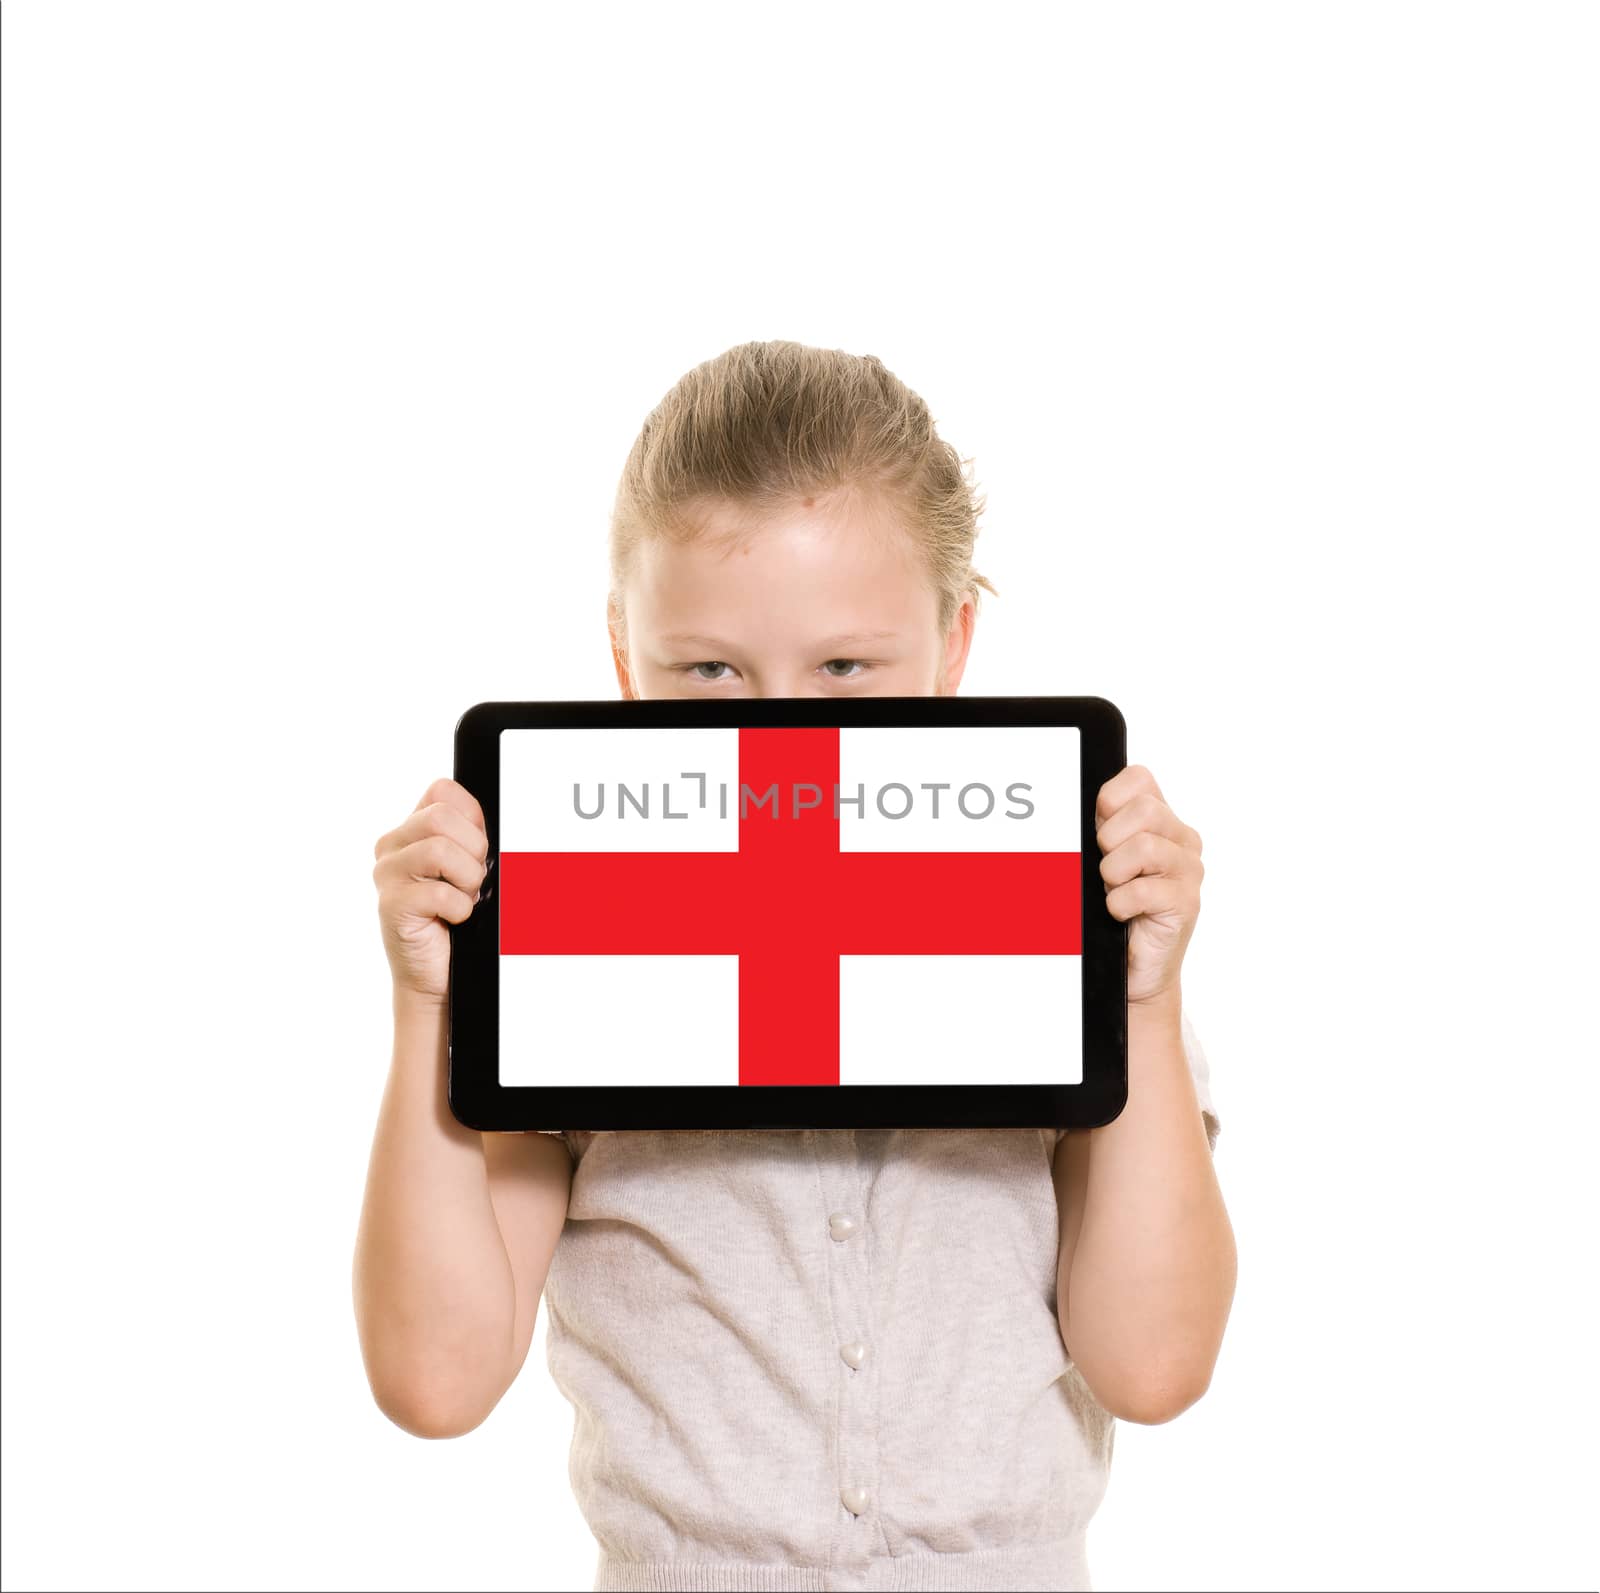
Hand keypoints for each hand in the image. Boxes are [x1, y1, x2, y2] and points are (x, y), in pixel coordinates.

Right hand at [372, 778, 489, 1006]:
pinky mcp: (390, 905)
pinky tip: (454, 919)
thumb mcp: (471, 867)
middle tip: (473, 879)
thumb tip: (500, 820)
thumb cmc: (458, 918)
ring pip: (439, 849)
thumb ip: (474, 837)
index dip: (472, 818)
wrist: (439, 972)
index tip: (477, 849)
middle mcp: (393, 846)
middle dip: (472, 849)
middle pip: (441, 816)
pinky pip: (439, 893)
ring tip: (464, 899)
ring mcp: (387, 874)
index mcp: (413, 829)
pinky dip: (460, 909)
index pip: (443, 791)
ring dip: (467, 880)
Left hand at [1094, 764, 1203, 1010]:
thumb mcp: (1102, 859)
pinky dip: (1119, 903)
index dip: (1110, 799)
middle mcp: (1182, 841)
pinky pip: (1143, 890)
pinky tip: (1119, 913)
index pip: (1139, 778)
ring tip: (1112, 890)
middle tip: (1106, 868)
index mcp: (1162, 820)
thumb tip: (1070, 807)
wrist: (1134, 966)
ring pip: (1144, 846)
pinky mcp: (1187, 903)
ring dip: (1113, 872)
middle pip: (1144, 809)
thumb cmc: (1114, 909)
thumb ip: (1100, 828)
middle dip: (1110, 839)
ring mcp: (1188, 871)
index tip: (1098, 828)